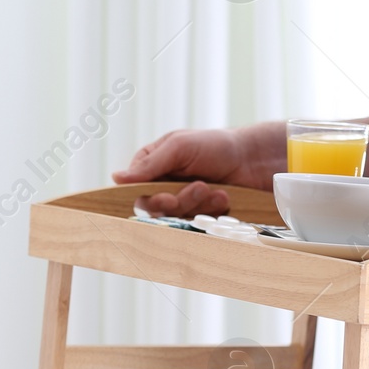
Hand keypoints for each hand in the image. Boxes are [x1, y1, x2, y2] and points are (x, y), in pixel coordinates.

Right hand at [111, 126, 271, 216]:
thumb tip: (116, 178)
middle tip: (201, 187)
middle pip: (155, 208)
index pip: (135, 190)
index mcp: (152, 165)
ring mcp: (182, 200)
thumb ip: (149, 165)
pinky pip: (196, 222)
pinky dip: (211, 211)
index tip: (168, 196)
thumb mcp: (179, 147)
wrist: (253, 159)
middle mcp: (163, 184)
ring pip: (176, 217)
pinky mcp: (200, 213)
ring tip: (216, 189)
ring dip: (199, 204)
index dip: (150, 198)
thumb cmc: (215, 145)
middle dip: (180, 201)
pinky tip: (224, 197)